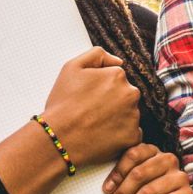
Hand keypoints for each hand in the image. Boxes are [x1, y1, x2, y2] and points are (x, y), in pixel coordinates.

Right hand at [42, 47, 141, 167]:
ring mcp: (133, 116)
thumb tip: (118, 61)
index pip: (115, 79)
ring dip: (116, 118)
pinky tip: (103, 136)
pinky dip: (120, 135)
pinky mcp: (133, 137)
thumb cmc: (63, 104)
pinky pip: (131, 134)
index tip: (88, 98)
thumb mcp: (72, 67)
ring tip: (95, 125)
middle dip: (111, 103)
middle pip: (125, 96)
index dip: (100, 89)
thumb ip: (97, 55)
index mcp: (117, 76)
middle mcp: (130, 94)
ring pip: (128, 115)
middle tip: (91, 112)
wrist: (59, 138)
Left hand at [102, 143, 192, 193]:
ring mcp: (180, 178)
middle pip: (140, 173)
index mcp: (152, 153)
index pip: (134, 154)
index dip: (118, 172)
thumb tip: (105, 192)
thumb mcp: (130, 191)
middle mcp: (168, 161)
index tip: (106, 190)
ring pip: (150, 191)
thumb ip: (121, 184)